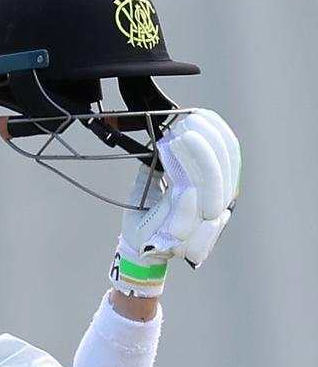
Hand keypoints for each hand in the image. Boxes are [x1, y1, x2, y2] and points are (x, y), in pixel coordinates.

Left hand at [111, 109, 240, 296]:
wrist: (138, 252)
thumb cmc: (147, 220)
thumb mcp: (153, 186)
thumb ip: (161, 165)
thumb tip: (159, 135)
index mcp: (214, 193)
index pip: (229, 160)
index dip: (218, 136)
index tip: (201, 115)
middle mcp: (215, 208)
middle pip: (221, 170)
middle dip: (207, 142)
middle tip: (188, 121)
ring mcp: (198, 221)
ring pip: (206, 182)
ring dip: (195, 155)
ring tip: (180, 134)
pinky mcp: (179, 230)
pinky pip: (186, 200)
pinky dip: (182, 176)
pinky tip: (171, 156)